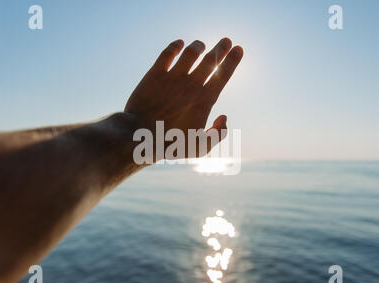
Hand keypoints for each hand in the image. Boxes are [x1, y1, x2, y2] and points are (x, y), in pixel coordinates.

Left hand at [124, 38, 242, 158]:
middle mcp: (191, 85)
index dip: (233, 60)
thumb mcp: (200, 147)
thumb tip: (224, 117)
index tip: (238, 48)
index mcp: (204, 100)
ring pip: (190, 52)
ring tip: (201, 45)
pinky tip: (179, 43)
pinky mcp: (154, 74)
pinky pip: (167, 54)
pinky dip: (175, 46)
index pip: (223, 75)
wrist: (140, 136)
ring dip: (198, 46)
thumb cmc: (171, 144)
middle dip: (221, 48)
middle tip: (226, 40)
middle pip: (210, 59)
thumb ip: (218, 134)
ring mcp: (172, 78)